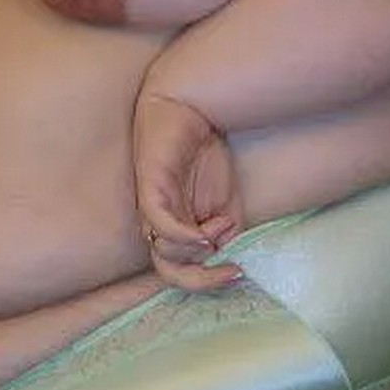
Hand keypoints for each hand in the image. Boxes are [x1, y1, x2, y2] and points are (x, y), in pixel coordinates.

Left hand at [132, 91, 243, 291]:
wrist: (192, 108)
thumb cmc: (205, 154)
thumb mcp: (226, 202)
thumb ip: (226, 231)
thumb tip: (226, 255)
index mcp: (176, 228)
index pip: (181, 270)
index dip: (208, 281)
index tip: (239, 272)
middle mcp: (159, 224)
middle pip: (168, 271)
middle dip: (201, 280)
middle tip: (231, 271)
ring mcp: (152, 208)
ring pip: (164, 253)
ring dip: (198, 249)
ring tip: (221, 224)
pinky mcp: (150, 189)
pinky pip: (160, 225)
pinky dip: (183, 237)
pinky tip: (205, 232)